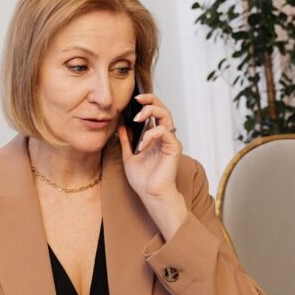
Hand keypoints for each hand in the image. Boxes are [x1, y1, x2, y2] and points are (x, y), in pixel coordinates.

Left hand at [117, 93, 187, 237]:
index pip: (154, 112)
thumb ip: (126, 140)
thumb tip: (121, 125)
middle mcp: (165, 136)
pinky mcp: (173, 148)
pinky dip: (151, 134)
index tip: (134, 99)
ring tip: (138, 118)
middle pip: (163, 108)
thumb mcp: (128, 156)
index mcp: (155, 136)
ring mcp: (170, 141)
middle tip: (137, 100)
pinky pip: (164, 132)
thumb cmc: (143, 179)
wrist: (150, 195)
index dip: (147, 102)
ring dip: (151, 112)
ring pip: (166, 115)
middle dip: (150, 100)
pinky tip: (141, 144)